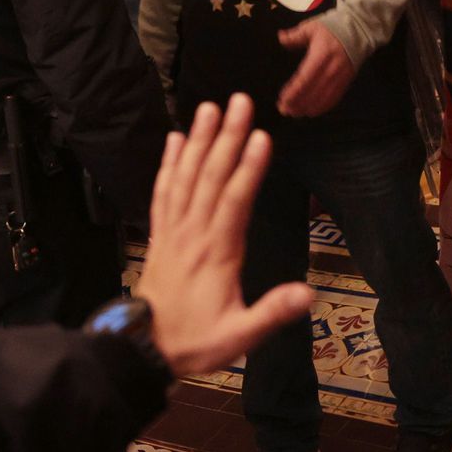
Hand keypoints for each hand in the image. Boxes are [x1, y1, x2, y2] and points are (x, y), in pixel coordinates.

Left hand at [136, 95, 312, 374]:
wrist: (143, 350)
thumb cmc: (196, 342)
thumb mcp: (239, 336)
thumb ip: (272, 313)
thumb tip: (308, 294)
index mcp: (217, 253)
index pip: (235, 202)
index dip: (248, 169)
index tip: (262, 137)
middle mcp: (193, 233)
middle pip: (210, 177)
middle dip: (226, 138)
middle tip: (239, 101)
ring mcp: (173, 231)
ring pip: (185, 177)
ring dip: (196, 141)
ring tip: (207, 107)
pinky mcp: (160, 235)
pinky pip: (162, 192)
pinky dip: (168, 164)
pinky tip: (173, 140)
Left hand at [276, 20, 353, 116]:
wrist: (359, 30)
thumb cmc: (332, 27)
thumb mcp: (312, 27)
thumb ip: (295, 35)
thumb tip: (280, 38)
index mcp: (321, 56)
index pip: (305, 78)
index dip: (293, 92)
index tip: (282, 99)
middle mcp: (331, 69)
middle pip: (312, 92)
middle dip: (297, 103)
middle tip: (284, 110)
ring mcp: (340, 77)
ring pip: (323, 99)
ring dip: (308, 108)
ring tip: (294, 113)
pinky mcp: (346, 82)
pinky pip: (334, 99)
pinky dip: (322, 107)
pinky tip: (312, 111)